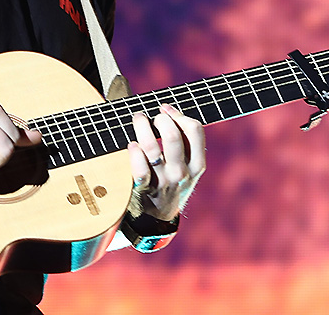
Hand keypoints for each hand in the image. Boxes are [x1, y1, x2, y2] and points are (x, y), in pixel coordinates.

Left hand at [127, 103, 205, 221]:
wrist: (158, 219)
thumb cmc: (171, 183)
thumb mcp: (189, 168)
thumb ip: (185, 143)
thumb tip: (167, 109)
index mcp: (197, 165)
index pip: (194, 129)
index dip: (178, 114)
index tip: (165, 109)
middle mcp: (181, 173)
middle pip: (172, 135)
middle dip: (160, 118)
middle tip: (152, 116)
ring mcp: (162, 182)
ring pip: (151, 147)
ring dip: (141, 126)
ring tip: (138, 119)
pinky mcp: (144, 189)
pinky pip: (137, 167)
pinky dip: (133, 152)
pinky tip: (131, 145)